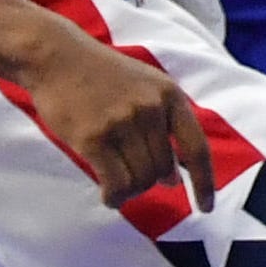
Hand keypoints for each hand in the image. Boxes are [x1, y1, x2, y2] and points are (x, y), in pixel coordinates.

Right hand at [15, 21, 216, 210]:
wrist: (59, 58)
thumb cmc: (103, 77)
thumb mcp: (147, 88)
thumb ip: (164, 127)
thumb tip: (174, 180)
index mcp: (170, 95)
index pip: (197, 148)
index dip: (205, 182)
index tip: (206, 208)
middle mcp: (151, 109)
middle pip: (163, 170)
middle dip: (151, 182)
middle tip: (134, 179)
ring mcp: (123, 123)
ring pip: (140, 180)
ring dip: (130, 191)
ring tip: (117, 182)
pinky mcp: (94, 138)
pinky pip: (116, 184)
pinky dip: (114, 197)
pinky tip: (109, 196)